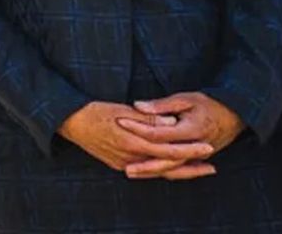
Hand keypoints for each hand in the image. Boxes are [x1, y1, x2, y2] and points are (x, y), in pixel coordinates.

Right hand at [57, 101, 211, 172]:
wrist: (69, 122)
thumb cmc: (93, 111)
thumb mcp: (120, 109)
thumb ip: (147, 118)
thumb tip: (171, 122)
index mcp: (132, 142)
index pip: (169, 150)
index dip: (190, 149)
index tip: (208, 146)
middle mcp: (130, 158)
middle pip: (167, 168)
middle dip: (191, 168)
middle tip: (212, 166)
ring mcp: (124, 164)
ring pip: (158, 172)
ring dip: (179, 172)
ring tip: (198, 169)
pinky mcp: (119, 165)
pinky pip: (146, 171)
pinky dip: (162, 170)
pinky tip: (171, 167)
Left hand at [119, 92, 243, 179]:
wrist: (235, 116)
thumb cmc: (208, 105)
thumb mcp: (186, 99)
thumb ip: (161, 105)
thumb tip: (138, 106)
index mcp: (191, 130)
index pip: (159, 134)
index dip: (138, 128)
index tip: (119, 122)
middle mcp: (195, 147)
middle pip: (165, 160)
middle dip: (144, 164)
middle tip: (124, 166)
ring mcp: (198, 156)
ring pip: (171, 168)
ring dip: (151, 172)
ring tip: (129, 172)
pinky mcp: (198, 159)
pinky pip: (178, 169)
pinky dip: (162, 171)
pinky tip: (147, 173)